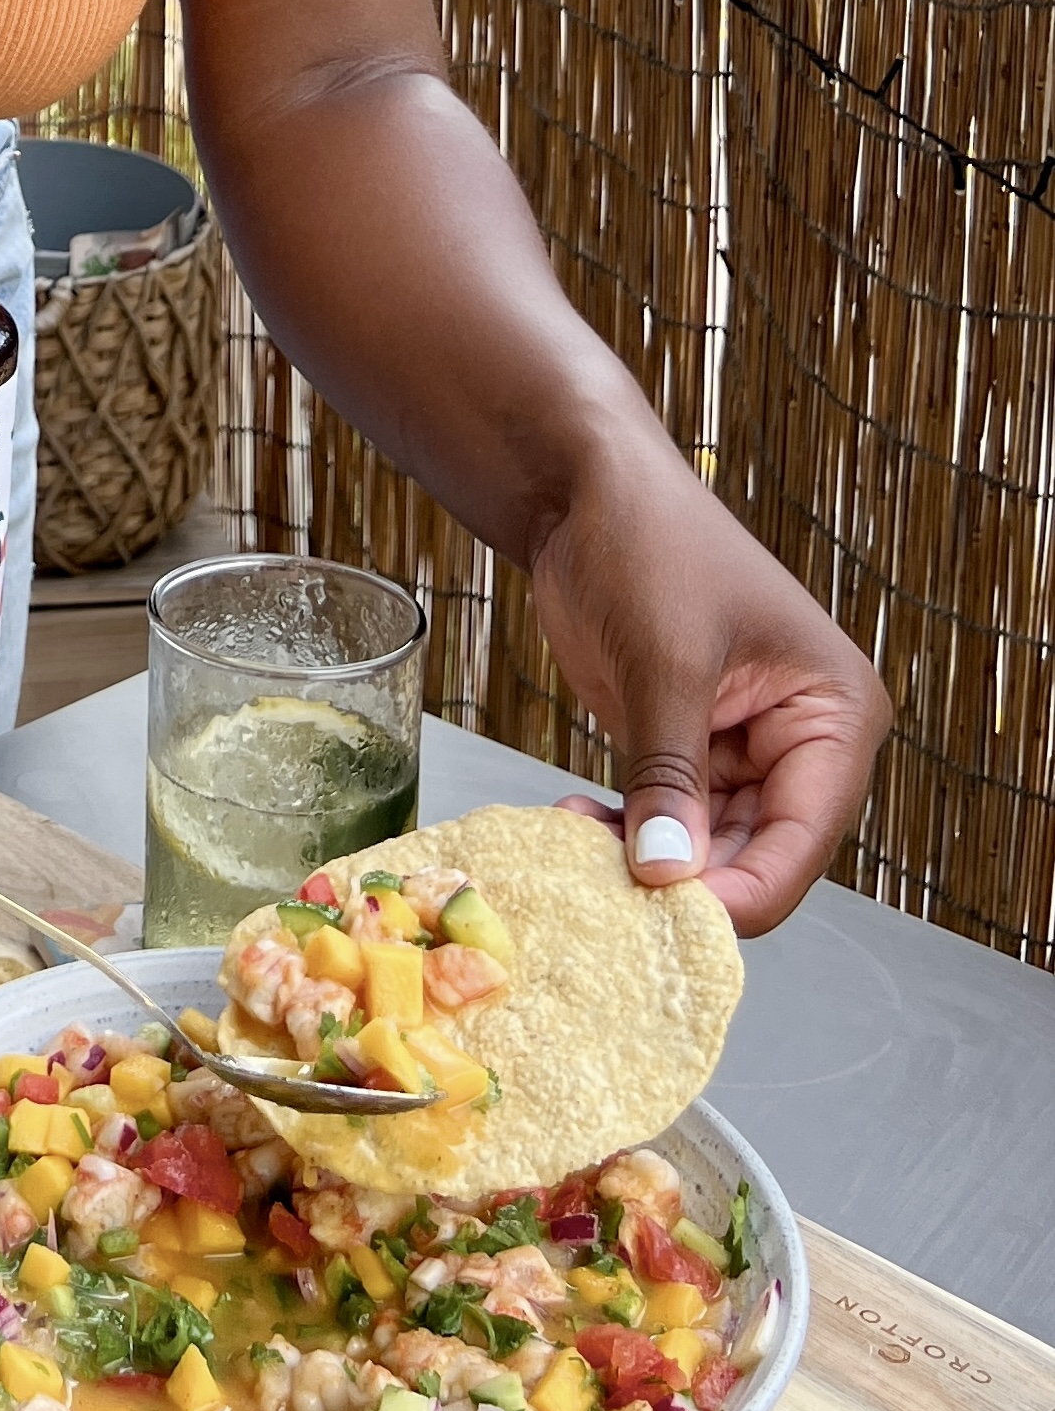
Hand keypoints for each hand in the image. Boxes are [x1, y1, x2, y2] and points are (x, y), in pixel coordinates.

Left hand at [527, 435, 889, 934]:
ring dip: (648, 862)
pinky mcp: (688, 749)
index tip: (667, 921)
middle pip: (760, 856)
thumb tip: (667, 877)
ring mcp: (745, 750)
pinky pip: (669, 821)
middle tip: (607, 900)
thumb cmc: (648, 544)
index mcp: (836, 714)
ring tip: (578, 852)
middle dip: (688, 882)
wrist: (586, 489)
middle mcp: (805, 743)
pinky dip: (626, 835)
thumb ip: (670, 774)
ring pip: (709, 850)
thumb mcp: (665, 661)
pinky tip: (574, 824)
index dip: (741, 891)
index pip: (804, 838)